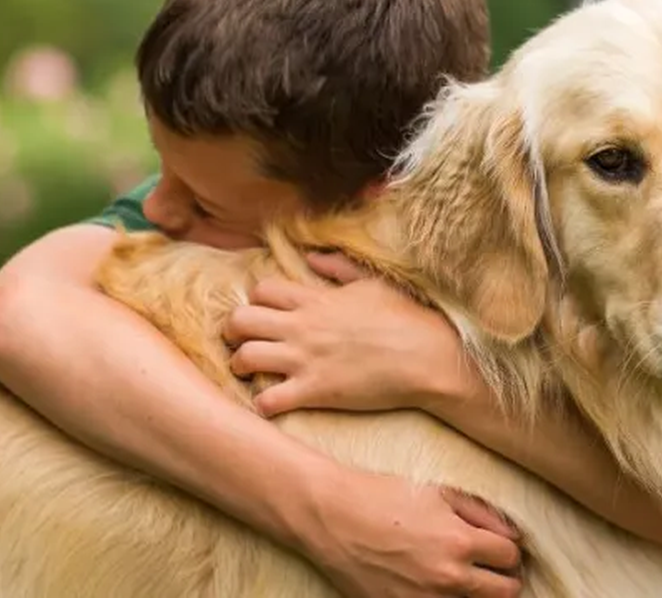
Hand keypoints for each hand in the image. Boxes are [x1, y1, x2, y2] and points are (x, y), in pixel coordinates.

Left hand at [225, 253, 469, 416]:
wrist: (428, 357)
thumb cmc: (407, 318)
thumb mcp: (373, 283)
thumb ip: (339, 268)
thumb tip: (312, 256)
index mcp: (316, 299)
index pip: (261, 290)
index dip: (256, 301)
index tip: (265, 314)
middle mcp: (303, 327)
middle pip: (239, 320)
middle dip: (233, 331)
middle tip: (242, 342)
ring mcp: (306, 359)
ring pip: (243, 358)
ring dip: (240, 367)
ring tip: (250, 373)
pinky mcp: (315, 391)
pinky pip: (268, 400)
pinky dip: (262, 404)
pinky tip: (272, 404)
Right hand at [297, 466, 522, 596]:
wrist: (331, 517)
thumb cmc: (383, 497)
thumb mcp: (438, 492)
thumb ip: (482, 513)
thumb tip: (513, 534)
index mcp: (459, 542)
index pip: (510, 557)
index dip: (506, 550)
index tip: (496, 547)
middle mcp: (447, 579)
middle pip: (504, 593)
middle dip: (502, 578)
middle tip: (489, 568)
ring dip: (473, 593)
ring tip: (458, 576)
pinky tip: (433, 588)